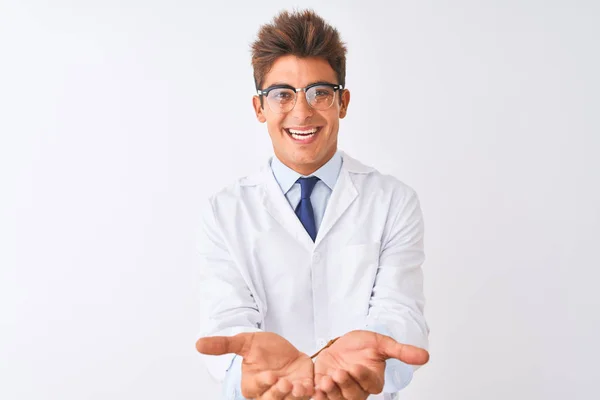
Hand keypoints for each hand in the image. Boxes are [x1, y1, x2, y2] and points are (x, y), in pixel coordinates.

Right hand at [196, 332, 314, 399]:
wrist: (286, 347)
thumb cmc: (264, 348)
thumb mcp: (245, 342)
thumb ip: (224, 345)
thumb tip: (198, 343)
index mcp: (253, 385)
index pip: (257, 388)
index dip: (264, 383)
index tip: (271, 375)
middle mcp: (269, 394)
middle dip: (278, 394)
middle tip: (284, 384)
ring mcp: (288, 394)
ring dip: (295, 396)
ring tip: (299, 387)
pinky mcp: (305, 390)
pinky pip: (309, 396)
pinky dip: (313, 393)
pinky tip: (316, 387)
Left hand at [313, 330, 428, 399]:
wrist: (342, 342)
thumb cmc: (363, 344)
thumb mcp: (381, 343)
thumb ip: (401, 351)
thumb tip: (426, 356)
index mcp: (372, 380)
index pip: (370, 384)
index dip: (362, 377)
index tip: (355, 366)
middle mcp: (357, 389)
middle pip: (353, 395)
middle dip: (345, 385)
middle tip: (338, 373)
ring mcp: (340, 390)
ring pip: (337, 398)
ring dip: (330, 392)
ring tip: (325, 381)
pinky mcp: (325, 388)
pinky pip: (322, 397)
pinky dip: (318, 395)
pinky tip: (313, 389)